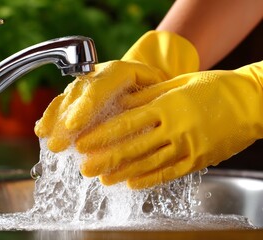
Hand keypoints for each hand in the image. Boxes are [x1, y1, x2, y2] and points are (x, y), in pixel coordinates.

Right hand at [35, 31, 198, 151]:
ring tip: (47, 140)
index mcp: (120, 72)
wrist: (147, 78)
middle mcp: (99, 75)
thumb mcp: (158, 91)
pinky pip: (61, 103)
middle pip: (78, 96)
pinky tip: (42, 130)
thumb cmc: (156, 88)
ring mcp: (86, 83)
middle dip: (64, 122)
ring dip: (55, 121)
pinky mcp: (79, 94)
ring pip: (66, 99)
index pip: (98, 88)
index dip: (84, 108)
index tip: (72, 126)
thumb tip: (135, 126)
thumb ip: (147, 102)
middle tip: (57, 145)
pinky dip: (51, 117)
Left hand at [76, 61, 262, 188]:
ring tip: (103, 178)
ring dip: (123, 172)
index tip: (84, 142)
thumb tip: (121, 101)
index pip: (127, 122)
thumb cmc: (215, 87)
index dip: (102, 134)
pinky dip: (149, 179)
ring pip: (148, 163)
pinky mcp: (198, 160)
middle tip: (85, 166)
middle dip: (106, 157)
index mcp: (167, 105)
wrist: (252, 101)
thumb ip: (148, 94)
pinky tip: (132, 183)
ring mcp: (187, 146)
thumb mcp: (178, 83)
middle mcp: (175, 127)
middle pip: (133, 146)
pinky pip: (169, 172)